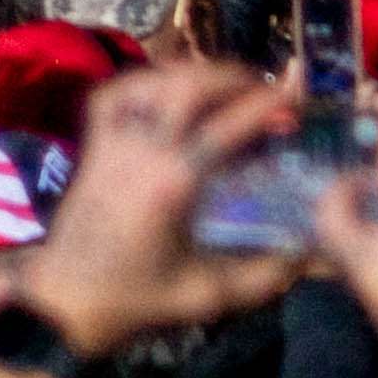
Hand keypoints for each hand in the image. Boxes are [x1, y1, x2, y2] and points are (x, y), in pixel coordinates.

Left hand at [22, 59, 312, 356]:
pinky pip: (116, 93)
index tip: (296, 96)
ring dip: (197, 74)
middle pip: (193, 85)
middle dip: (237, 78)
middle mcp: (144, 151)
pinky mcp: (94, 145)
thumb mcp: (209, 296)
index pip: (231, 124)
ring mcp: (114, 142)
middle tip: (266, 90)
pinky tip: (169, 90)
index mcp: (176, 183)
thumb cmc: (138, 302)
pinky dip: (146, 81)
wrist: (66, 302)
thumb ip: (266, 275)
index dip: (270, 103)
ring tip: (226, 87)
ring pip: (155, 81)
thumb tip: (311, 250)